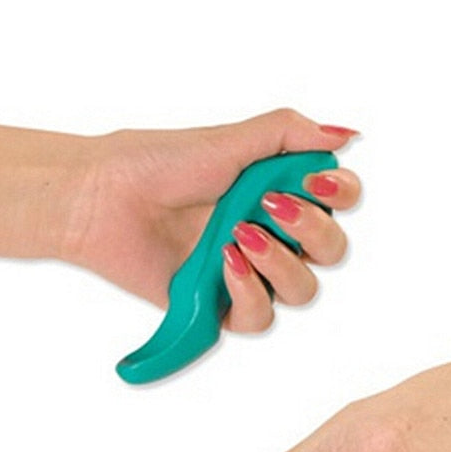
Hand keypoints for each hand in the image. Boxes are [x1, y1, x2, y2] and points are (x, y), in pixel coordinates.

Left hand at [60, 109, 360, 331]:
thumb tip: (344, 135)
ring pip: (302, 290)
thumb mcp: (228, 140)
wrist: (106, 198)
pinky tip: (226, 265)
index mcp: (277, 191)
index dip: (340, 196)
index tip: (315, 183)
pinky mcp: (221, 304)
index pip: (336, 202)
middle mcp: (269, 233)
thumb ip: (288, 134)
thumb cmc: (157, 164)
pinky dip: (250, 293)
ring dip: (281, 263)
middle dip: (312, 230)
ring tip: (240, 236)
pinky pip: (259, 317)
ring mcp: (247, 271)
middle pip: (329, 250)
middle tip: (273, 207)